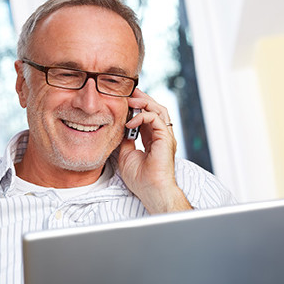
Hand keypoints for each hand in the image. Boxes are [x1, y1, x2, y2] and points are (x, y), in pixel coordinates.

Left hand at [118, 89, 191, 213]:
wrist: (151, 190)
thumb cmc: (140, 178)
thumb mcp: (126, 155)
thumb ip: (125, 140)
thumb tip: (117, 128)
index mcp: (153, 139)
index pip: (148, 116)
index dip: (137, 107)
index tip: (124, 101)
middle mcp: (161, 135)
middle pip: (155, 109)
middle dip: (142, 98)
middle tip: (128, 92)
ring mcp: (165, 136)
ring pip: (159, 109)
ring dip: (144, 102)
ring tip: (129, 100)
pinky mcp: (166, 138)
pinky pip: (155, 119)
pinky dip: (142, 116)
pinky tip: (130, 122)